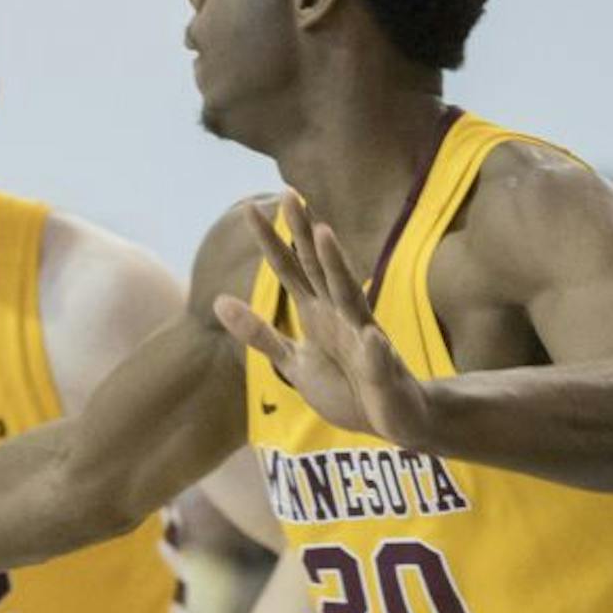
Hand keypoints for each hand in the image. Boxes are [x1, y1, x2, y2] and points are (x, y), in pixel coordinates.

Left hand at [214, 194, 434, 446]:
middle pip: (319, 268)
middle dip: (304, 233)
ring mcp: (365, 341)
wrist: (393, 419)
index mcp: (317, 313)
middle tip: (290, 194)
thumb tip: (219, 301)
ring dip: (337, 267)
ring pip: (350, 298)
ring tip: (324, 236)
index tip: (250, 208)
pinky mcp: (384, 373)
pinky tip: (373, 338)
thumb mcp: (293, 360)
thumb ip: (259, 333)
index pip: (289, 269)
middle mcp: (341, 316)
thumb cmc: (345, 386)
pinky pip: (380, 361)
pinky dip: (376, 351)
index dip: (270, 240)